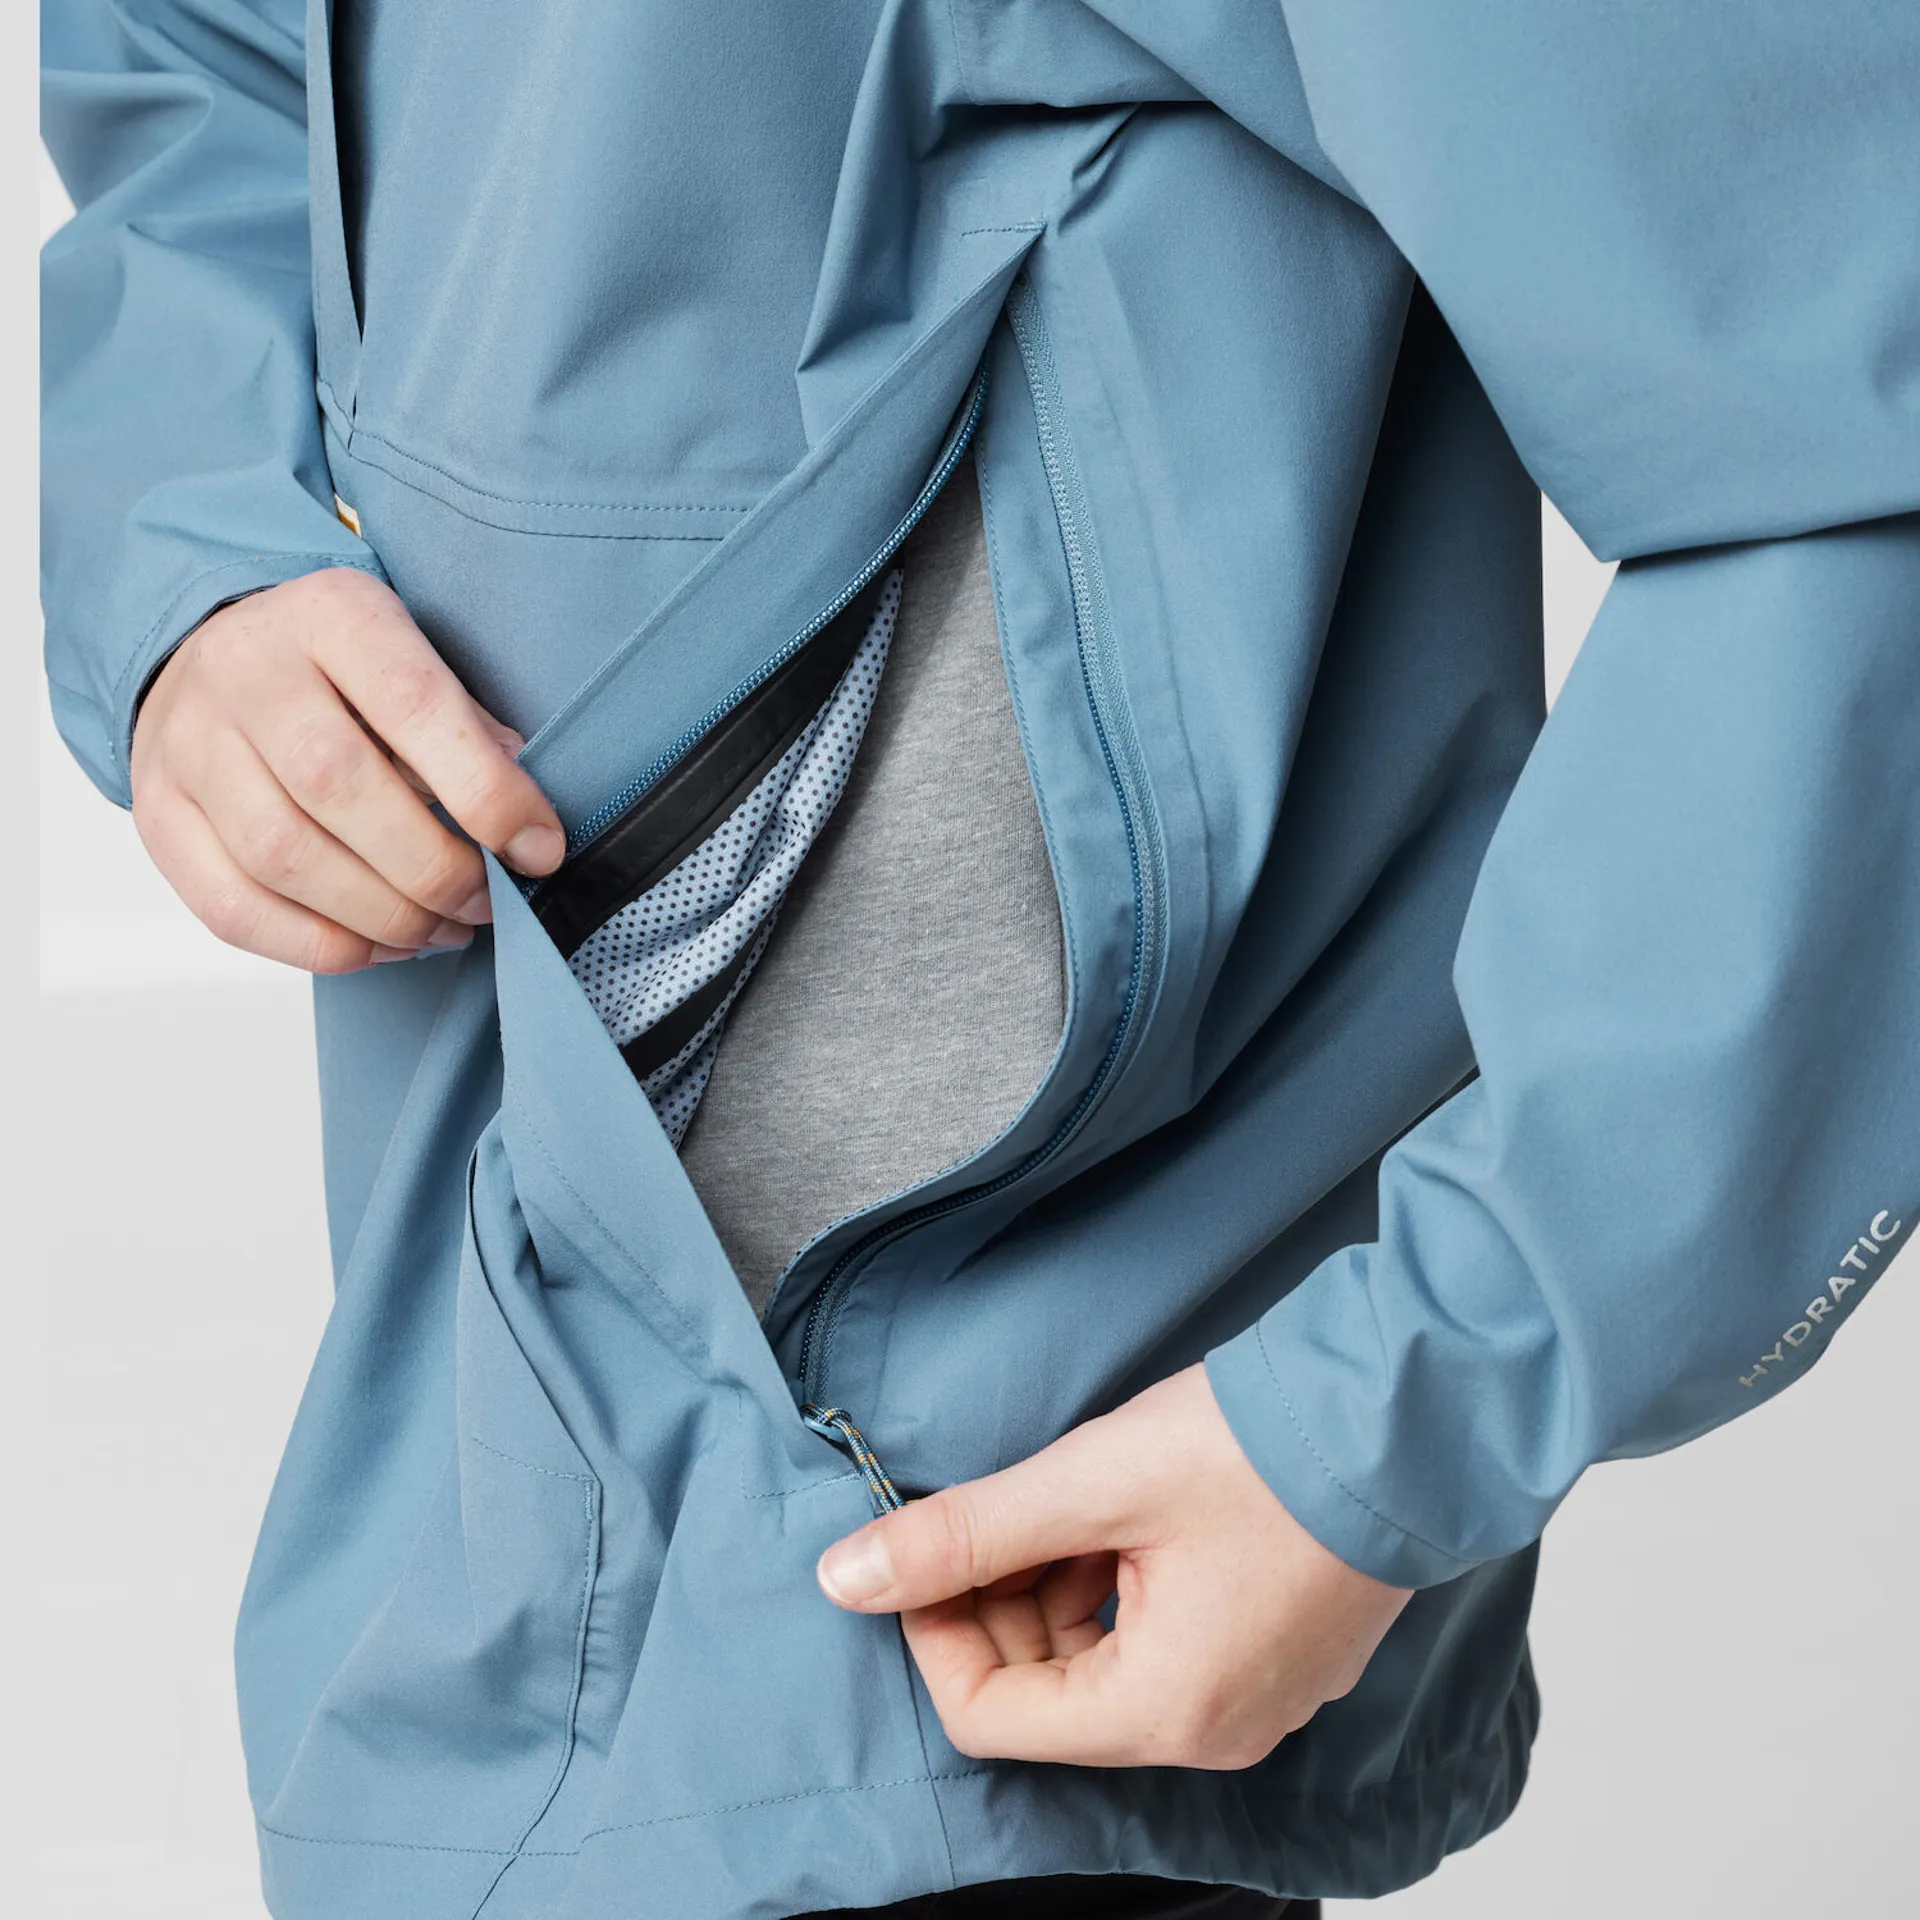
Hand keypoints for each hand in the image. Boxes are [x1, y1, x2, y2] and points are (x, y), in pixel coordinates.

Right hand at [130, 568, 564, 971]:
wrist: (217, 655)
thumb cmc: (346, 671)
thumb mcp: (416, 658)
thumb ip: (470, 729)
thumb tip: (524, 828)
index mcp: (332, 614)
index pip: (413, 704)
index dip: (486, 792)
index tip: (539, 850)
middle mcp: (246, 669)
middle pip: (339, 787)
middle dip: (433, 868)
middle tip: (486, 903)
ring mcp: (190, 743)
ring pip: (283, 857)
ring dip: (383, 916)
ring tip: (442, 929)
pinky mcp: (160, 814)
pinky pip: (234, 908)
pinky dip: (320, 945)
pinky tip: (379, 945)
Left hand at [815, 1364, 1409, 1768]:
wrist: (1408, 1413)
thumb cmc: (1259, 1450)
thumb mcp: (1089, 1482)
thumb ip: (963, 1534)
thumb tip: (844, 1580)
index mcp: (1163, 1711)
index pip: (990, 1717)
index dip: (935, 1629)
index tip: (923, 1549)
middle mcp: (1215, 1730)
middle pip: (1047, 1697)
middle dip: (997, 1604)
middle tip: (996, 1510)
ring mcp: (1258, 1696)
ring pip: (1102, 1666)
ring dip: (1055, 1588)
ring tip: (1069, 1499)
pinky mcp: (1280, 1652)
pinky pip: (1163, 1646)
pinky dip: (1117, 1587)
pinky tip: (1122, 1514)